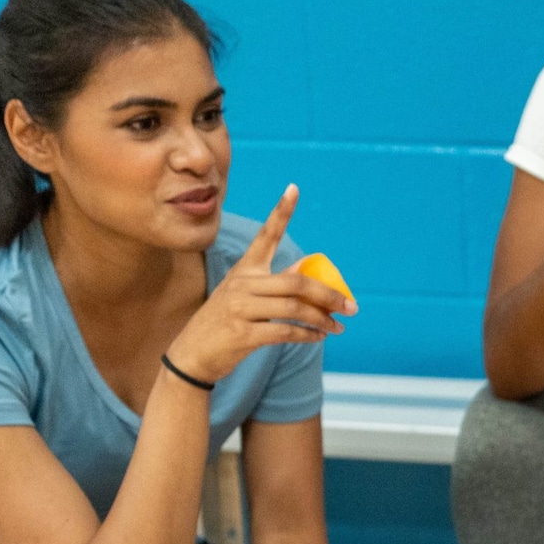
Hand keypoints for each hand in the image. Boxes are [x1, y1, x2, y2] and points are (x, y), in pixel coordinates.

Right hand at [166, 185, 355, 384]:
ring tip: (339, 327)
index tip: (294, 188)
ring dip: (323, 319)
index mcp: (244, 270)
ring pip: (295, 308)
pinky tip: (319, 337)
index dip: (281, 212)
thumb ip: (275, 283)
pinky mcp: (243, 334)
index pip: (266, 236)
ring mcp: (240, 309)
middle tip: (352, 306)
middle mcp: (241, 284)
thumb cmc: (225, 323)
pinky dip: (307, 335)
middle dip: (329, 294)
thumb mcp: (245, 297)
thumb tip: (305, 266)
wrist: (192, 355)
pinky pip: (285, 331)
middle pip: (296, 281)